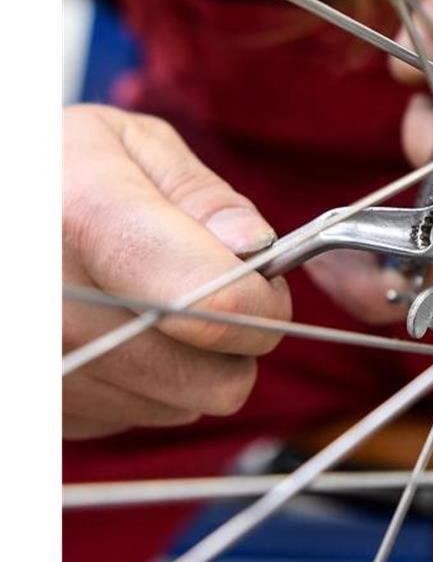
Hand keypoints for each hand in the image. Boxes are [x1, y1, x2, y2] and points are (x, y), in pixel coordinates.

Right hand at [63, 105, 291, 438]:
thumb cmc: (57, 167)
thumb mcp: (127, 144)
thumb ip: (203, 196)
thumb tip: (257, 248)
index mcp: (81, 217)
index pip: (213, 301)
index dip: (263, 301)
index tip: (265, 283)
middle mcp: (52, 304)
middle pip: (211, 377)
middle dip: (237, 338)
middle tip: (212, 290)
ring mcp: (38, 364)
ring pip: (180, 405)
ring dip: (189, 363)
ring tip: (147, 302)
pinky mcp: (38, 407)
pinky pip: (131, 416)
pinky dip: (141, 383)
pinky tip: (112, 330)